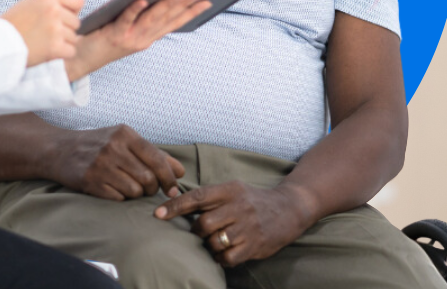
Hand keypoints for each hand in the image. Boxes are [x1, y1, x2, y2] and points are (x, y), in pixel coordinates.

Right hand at [0, 0, 84, 66]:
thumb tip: (73, 9)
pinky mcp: (55, 47)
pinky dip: (61, 54)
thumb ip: (50, 3)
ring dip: (62, 43)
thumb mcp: (29, 3)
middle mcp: (53, 10)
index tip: (64, 18)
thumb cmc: (12, 25)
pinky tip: (47, 52)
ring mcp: (55, 29)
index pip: (78, 1)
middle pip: (76, 22)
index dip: (73, 11)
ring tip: (43, 43)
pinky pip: (71, 51)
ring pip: (73, 38)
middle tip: (47, 35)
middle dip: (65, 30)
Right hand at [51, 125, 185, 200]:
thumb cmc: (98, 145)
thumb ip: (154, 154)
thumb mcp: (125, 141)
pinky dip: (120, 197)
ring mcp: (100, 164)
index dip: (169, 178)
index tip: (173, 190)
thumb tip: (180, 171)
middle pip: (148, 178)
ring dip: (135, 194)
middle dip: (151, 188)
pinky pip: (118, 198)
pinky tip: (112, 188)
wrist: (59, 150)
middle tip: (146, 188)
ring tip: (127, 186)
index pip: (157, 159)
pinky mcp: (90, 181)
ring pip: (134, 190)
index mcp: (125, 134)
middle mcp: (113, 147)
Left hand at [63, 0, 210, 80]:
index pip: (174, 23)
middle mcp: (142, 40)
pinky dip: (134, 10)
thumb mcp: (128, 28)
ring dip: (167, 5)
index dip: (191, 13)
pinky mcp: (114, 36)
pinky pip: (126, 20)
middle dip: (186, 5)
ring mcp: (129, 39)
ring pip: (152, 19)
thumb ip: (142, 16)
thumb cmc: (103, 38)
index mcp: (148, 38)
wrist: (79, 59)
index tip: (207, 1)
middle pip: (167, 19)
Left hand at [154, 181, 311, 266]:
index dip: (176, 206)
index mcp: (230, 190)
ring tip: (217, 240)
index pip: (198, 196)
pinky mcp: (254, 245)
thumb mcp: (234, 189)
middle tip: (203, 231)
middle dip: (198, 231)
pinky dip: (221, 258)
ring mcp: (247, 227)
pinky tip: (226, 252)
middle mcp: (239, 207)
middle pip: (204, 223)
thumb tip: (176, 202)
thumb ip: (210, 196)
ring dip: (210, 245)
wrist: (288, 209)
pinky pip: (227, 257)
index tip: (158, 214)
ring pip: (214, 242)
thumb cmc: (253, 200)